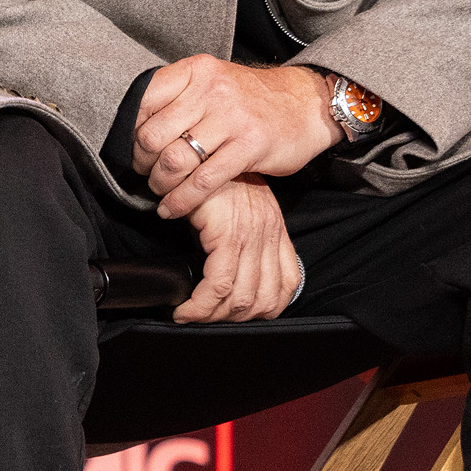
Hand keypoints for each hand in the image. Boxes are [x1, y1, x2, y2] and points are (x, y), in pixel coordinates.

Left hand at [135, 56, 336, 218]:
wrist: (308, 103)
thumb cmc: (252, 99)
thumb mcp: (214, 82)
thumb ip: (179, 96)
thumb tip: (134, 123)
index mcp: (197, 71)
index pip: (143, 101)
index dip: (130, 130)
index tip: (132, 147)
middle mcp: (212, 91)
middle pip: (153, 135)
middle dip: (142, 161)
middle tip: (145, 172)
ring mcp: (232, 118)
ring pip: (174, 160)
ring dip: (160, 183)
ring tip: (160, 190)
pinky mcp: (250, 146)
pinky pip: (203, 181)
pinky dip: (182, 200)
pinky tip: (173, 208)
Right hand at [177, 179, 301, 323]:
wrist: (197, 150)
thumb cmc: (210, 179)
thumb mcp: (234, 208)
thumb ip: (241, 237)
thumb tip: (231, 274)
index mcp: (275, 230)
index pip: (286, 287)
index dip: (262, 311)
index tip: (232, 316)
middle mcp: (269, 234)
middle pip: (263, 300)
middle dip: (232, 320)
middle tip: (203, 319)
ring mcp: (252, 235)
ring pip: (241, 297)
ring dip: (212, 316)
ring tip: (190, 315)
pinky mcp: (228, 233)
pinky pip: (219, 284)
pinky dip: (200, 305)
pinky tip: (184, 308)